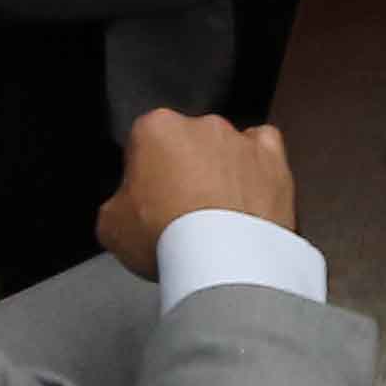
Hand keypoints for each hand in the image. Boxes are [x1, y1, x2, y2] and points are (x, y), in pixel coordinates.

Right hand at [100, 109, 299, 275]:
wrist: (223, 260)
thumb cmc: (168, 238)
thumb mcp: (111, 226)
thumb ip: (117, 204)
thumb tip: (126, 209)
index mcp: (156, 129)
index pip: (144, 141)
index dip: (143, 173)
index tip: (146, 198)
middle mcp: (202, 125)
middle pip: (187, 142)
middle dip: (183, 169)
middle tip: (180, 211)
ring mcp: (241, 141)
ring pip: (225, 147)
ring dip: (220, 171)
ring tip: (216, 214)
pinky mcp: (274, 160)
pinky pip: (264, 151)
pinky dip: (258, 168)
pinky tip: (249, 193)